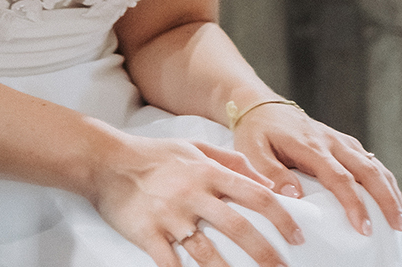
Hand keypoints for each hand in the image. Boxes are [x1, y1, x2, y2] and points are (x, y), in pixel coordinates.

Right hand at [89, 132, 303, 266]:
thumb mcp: (193, 147)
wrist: (103, 160)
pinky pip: (171, 264)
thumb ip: (230, 161)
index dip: (282, 218)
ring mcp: (169, 216)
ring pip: (209, 253)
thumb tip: (265, 179)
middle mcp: (192, 194)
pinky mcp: (148, 234)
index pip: (256, 195)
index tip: (298, 237)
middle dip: (266, 254)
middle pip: (239, 229)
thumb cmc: (150, 155)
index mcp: (207, 173)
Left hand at [231, 101, 401, 241]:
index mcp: (310, 146)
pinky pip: (372, 163)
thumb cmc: (255, 132)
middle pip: (369, 171)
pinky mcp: (345, 143)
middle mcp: (332, 142)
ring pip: (376, 167)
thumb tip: (296, 195)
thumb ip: (270, 173)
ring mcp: (341, 141)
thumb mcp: (251, 151)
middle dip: (388, 202)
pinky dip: (387, 184)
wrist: (259, 106)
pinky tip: (394, 203)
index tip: (364, 228)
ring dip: (394, 195)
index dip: (354, 203)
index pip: (339, 177)